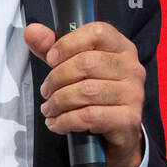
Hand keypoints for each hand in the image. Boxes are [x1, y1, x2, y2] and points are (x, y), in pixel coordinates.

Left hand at [24, 21, 144, 166]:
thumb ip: (53, 49)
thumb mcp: (73, 69)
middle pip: (87, 62)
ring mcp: (134, 93)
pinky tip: (58, 123)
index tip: (51, 59)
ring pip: (86, 91)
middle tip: (46, 91)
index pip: (97, 32)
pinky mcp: (129, 118)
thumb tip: (32, 31)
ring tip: (49, 108)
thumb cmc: (96, 96)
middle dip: (57, 78)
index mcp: (121, 48)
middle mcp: (132, 67)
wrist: (118, 135)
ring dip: (59, 102)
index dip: (69, 43)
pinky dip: (66, 121)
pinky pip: (90, 116)